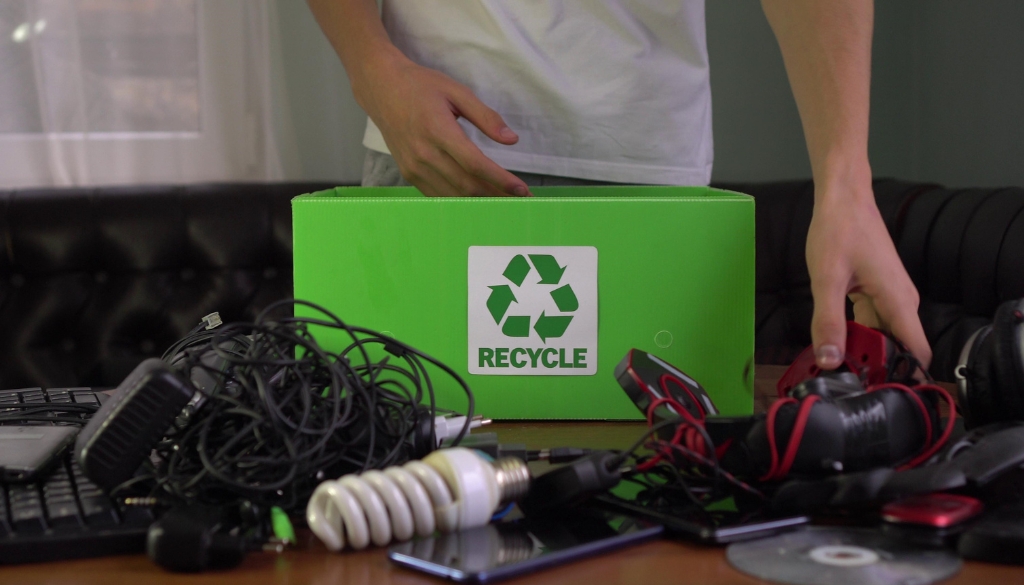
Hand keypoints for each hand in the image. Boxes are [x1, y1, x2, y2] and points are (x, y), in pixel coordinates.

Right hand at [352, 55, 530, 197]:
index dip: (500, 180)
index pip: (474, 163)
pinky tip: (478, 201)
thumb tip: (511, 139)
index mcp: (437, 129)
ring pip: (453, 195)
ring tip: (504, 204)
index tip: (521, 190)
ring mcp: (413, 167)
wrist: (381, 88)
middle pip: (466, 185)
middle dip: (496, 196)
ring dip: (481, 202)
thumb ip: (485, 116)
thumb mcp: (457, 91)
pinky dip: (459, 201)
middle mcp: (423, 153)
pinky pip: (438, 194)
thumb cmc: (420, 86)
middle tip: (520, 202)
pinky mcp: (408, 173)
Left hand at [806, 179, 931, 371]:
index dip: (903, 376)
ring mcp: (890, 297)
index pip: (916, 351)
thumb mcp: (826, 279)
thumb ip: (826, 321)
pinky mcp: (878, 293)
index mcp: (898, 301)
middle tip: (844, 381)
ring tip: (836, 366)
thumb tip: (829, 359)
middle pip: (897, 348)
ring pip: (882, 336)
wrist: (843, 199)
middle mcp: (901, 302)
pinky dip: (856, 335)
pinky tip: (836, 342)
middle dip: (875, 367)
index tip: (880, 392)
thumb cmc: (839, 231)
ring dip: (864, 352)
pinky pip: (872, 323)